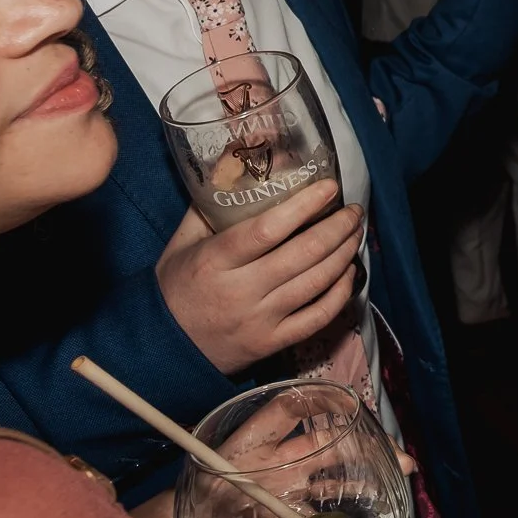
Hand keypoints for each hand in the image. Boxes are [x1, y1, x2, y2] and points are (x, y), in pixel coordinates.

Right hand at [155, 183, 363, 373]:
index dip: (304, 206)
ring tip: (355, 234)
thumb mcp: (181, 244)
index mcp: (214, 261)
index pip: (267, 230)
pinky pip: (318, 317)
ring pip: (316, 282)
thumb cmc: (174, 289)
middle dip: (338, 227)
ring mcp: (259, 320)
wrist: (162, 350)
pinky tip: (348, 273)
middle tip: (354, 211)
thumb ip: (208, 209)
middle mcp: (240, 291)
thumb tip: (236, 167)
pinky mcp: (272, 344)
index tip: (329, 187)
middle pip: (303, 254)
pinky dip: (341, 293)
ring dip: (345, 254)